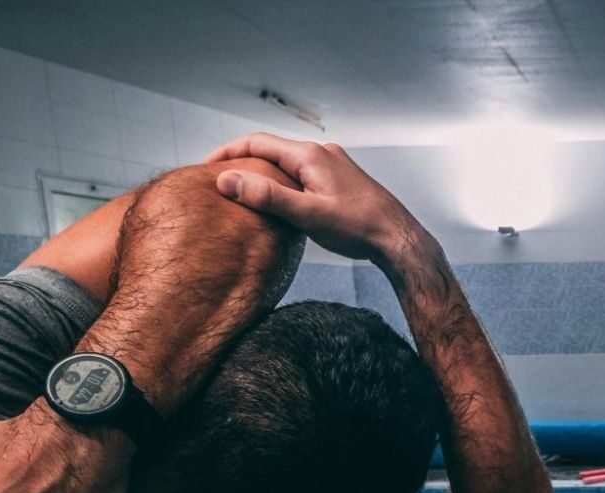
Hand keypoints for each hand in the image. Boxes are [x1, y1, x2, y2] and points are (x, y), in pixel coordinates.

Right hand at [205, 133, 423, 264]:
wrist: (397, 238)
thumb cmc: (358, 228)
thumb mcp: (307, 215)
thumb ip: (268, 197)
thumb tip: (228, 180)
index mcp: (310, 156)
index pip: (258, 142)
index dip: (229, 152)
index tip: (207, 167)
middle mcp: (321, 153)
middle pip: (272, 150)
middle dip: (244, 162)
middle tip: (221, 181)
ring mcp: (332, 165)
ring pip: (288, 163)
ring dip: (264, 173)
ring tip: (245, 192)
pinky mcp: (340, 180)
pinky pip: (303, 174)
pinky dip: (284, 182)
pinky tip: (280, 202)